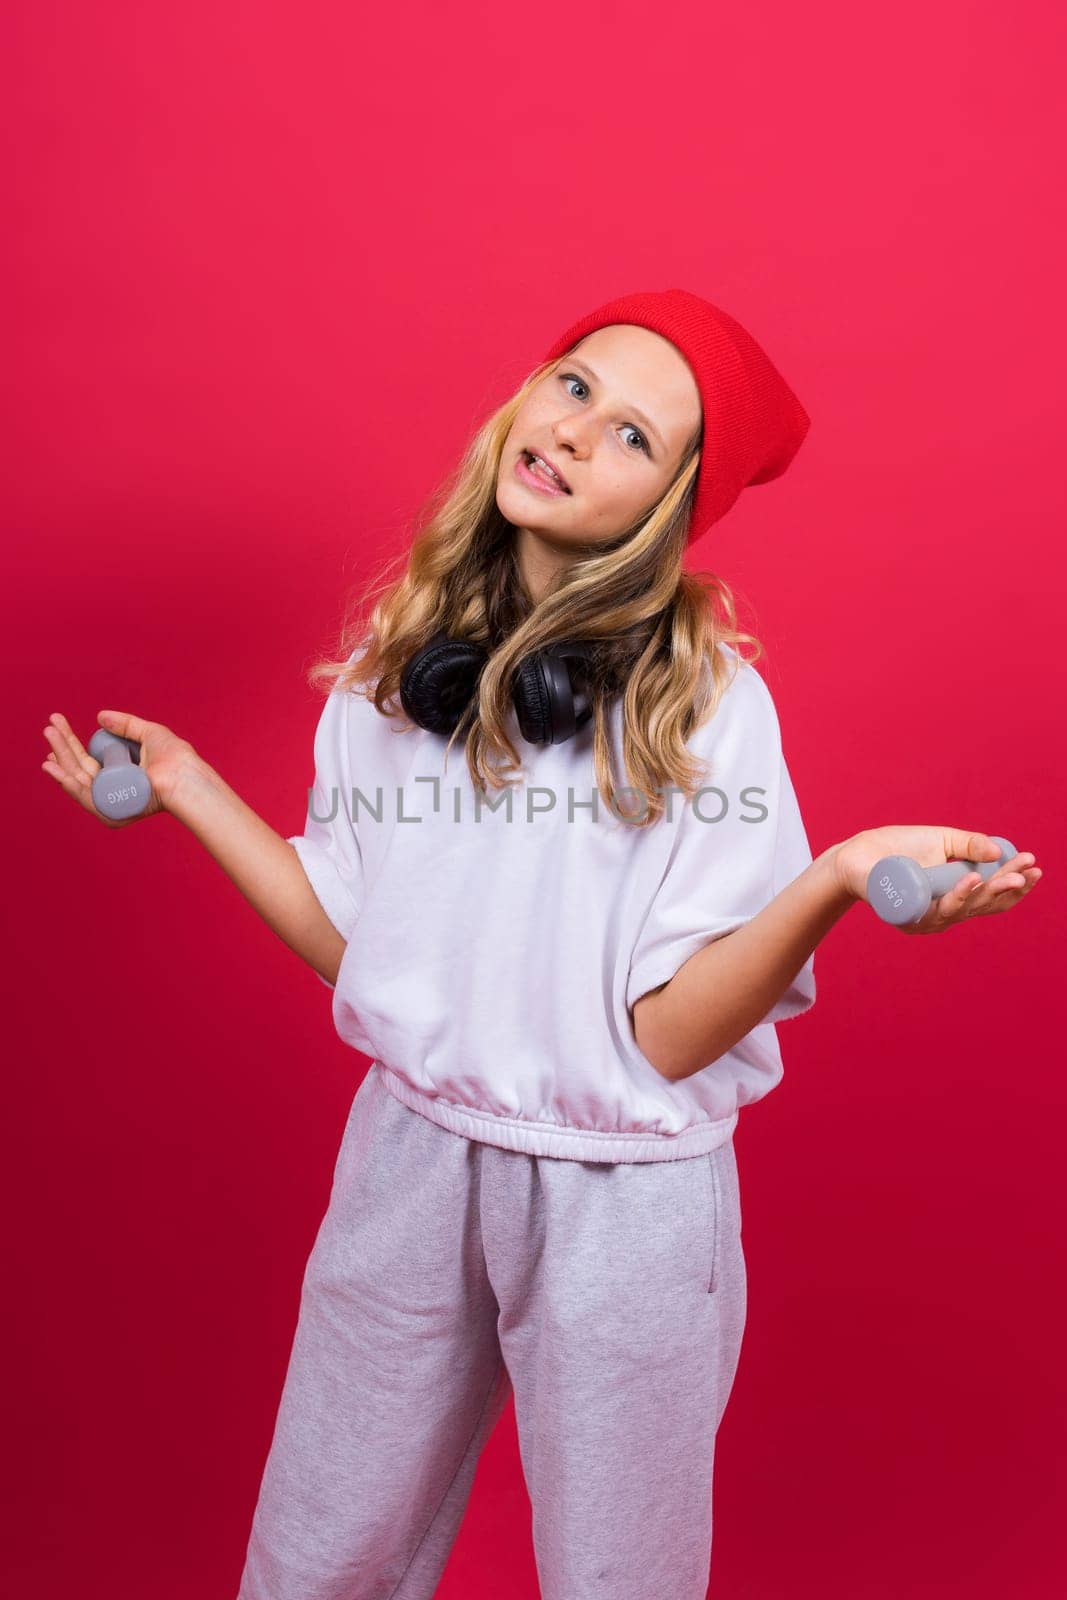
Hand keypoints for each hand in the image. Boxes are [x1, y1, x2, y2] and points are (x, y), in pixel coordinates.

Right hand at [41, 709, 195, 827]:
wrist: (185, 776)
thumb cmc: (176, 758)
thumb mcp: (148, 733)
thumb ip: (125, 724)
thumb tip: (100, 716)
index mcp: (118, 774)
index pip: (88, 760)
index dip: (70, 745)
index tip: (57, 727)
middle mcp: (111, 790)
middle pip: (79, 768)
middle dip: (61, 747)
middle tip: (48, 727)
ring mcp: (110, 802)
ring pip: (77, 780)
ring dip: (60, 758)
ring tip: (48, 737)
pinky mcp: (111, 811)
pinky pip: (84, 797)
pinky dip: (67, 782)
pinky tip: (54, 767)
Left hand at [832, 827, 1040, 933]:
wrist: (857, 855)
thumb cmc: (898, 848)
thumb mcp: (940, 840)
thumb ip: (969, 844)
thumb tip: (999, 852)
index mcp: (956, 897)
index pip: (992, 899)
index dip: (1016, 887)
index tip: (1035, 869)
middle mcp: (944, 913)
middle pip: (983, 906)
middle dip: (1008, 888)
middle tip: (1028, 870)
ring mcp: (924, 918)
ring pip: (962, 910)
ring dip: (986, 892)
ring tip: (1006, 875)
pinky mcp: (905, 915)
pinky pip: (935, 909)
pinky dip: (956, 896)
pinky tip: (970, 880)